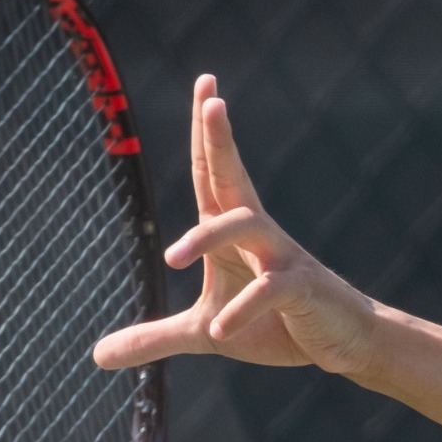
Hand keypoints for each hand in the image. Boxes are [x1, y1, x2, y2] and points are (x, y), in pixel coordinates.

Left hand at [93, 74, 374, 375]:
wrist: (344, 342)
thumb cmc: (277, 325)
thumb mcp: (205, 333)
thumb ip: (154, 337)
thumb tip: (97, 356)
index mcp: (233, 232)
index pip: (213, 173)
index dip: (207, 132)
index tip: (207, 85)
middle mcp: (259, 233)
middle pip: (233, 176)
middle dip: (220, 138)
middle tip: (212, 99)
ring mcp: (283, 257)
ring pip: (246, 225)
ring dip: (207, 236)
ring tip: (174, 259)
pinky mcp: (303, 289)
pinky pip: (269, 290)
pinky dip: (243, 310)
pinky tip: (224, 330)